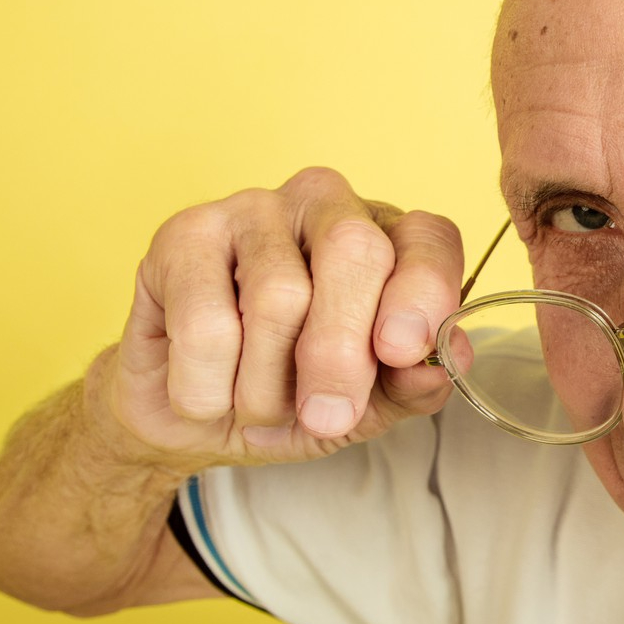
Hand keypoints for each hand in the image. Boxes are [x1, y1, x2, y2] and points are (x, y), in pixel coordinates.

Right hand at [92, 167, 464, 472]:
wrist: (189, 417)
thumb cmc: (289, 396)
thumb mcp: (363, 407)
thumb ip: (408, 385)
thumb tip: (441, 367)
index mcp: (388, 239)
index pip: (428, 239)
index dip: (423, 292)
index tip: (400, 351)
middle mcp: (327, 206)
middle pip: (353, 251)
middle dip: (341, 351)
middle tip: (327, 415)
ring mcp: (252, 210)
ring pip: (278, 295)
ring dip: (267, 386)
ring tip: (256, 406)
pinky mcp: (183, 234)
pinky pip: (206, 322)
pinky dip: (209, 386)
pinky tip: (205, 389)